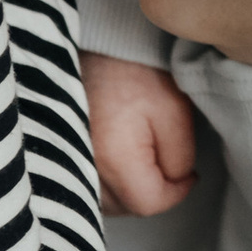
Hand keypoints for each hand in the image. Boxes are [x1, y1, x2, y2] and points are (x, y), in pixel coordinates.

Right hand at [81, 52, 199, 218]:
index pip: (149, 203)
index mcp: (115, 157)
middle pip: (123, 208)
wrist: (101, 42)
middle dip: (152, 194)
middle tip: (171, 168)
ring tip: (146, 165)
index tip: (191, 175)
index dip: (177, 193)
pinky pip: (84, 183)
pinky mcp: (60, 150)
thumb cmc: (139, 71)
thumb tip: (175, 182)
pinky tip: (121, 163)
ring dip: (127, 193)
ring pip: (102, 201)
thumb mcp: (174, 112)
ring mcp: (66, 159)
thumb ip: (178, 158)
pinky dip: (106, 183)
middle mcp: (83, 165)